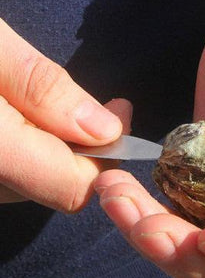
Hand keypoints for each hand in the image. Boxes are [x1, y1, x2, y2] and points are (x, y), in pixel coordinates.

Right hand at [0, 19, 130, 210]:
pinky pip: (10, 169)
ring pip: (31, 179)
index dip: (108, 154)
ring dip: (60, 147)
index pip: (72, 187)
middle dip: (89, 149)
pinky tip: (28, 114)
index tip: (120, 111)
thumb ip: (43, 90)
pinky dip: (31, 146)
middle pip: (54, 186)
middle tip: (106, 106)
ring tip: (63, 105)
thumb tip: (106, 131)